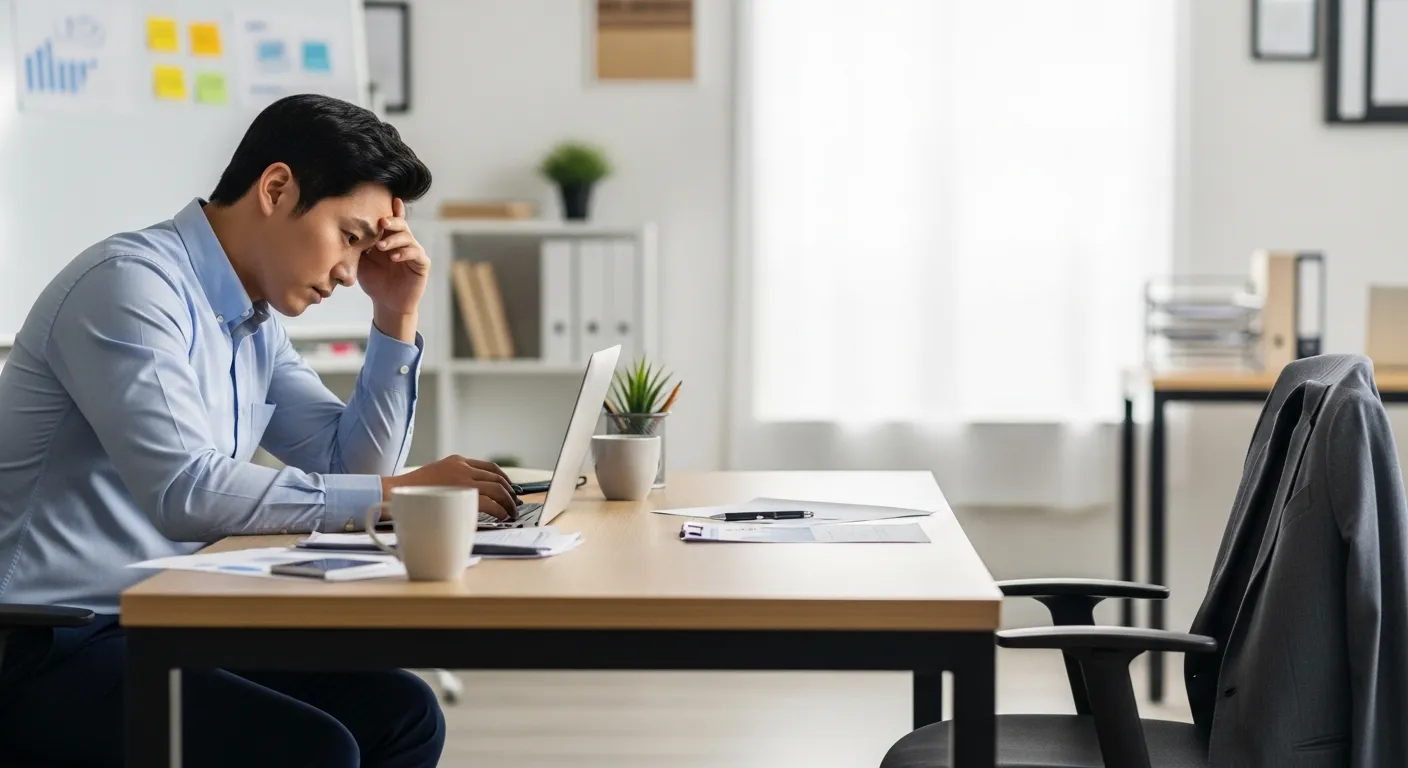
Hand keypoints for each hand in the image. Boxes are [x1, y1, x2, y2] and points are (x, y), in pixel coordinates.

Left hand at [359, 198, 427, 336]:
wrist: (387, 304)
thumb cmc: (374, 281)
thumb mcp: (362, 261)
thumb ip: (360, 246)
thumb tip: (349, 229)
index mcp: (389, 238)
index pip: (391, 221)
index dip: (391, 210)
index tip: (389, 199)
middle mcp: (403, 242)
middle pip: (401, 225)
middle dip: (391, 221)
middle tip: (381, 222)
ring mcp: (414, 252)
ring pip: (408, 237)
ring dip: (394, 239)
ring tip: (381, 246)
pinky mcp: (422, 264)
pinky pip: (416, 253)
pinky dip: (405, 253)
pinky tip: (394, 257)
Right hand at [381, 456, 519, 519]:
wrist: (393, 492)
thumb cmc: (412, 491)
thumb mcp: (436, 475)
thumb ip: (454, 479)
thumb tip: (471, 494)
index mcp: (458, 461)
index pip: (490, 467)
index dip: (504, 479)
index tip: (510, 489)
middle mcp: (463, 467)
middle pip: (497, 478)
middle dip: (510, 492)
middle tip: (514, 504)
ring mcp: (462, 481)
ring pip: (497, 489)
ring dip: (508, 503)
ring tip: (511, 513)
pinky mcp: (461, 496)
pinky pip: (490, 503)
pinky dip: (500, 510)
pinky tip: (502, 516)